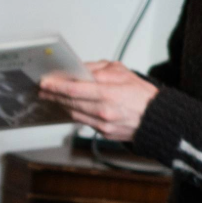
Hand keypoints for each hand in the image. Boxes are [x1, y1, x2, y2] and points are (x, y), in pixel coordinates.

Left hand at [39, 60, 157, 142]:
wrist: (158, 120)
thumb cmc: (144, 96)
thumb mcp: (124, 73)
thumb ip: (100, 69)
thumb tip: (80, 69)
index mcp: (109, 93)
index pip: (75, 89)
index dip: (57, 86)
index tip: (45, 82)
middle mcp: (104, 111)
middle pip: (70, 102)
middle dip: (54, 95)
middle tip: (43, 89)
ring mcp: (103, 124)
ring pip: (74, 114)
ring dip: (61, 105)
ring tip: (51, 97)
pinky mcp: (104, 133)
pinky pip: (83, 122)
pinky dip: (74, 113)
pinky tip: (69, 107)